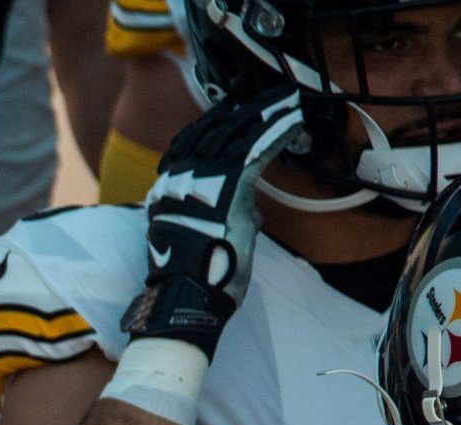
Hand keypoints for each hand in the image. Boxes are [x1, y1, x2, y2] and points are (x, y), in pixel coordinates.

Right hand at [126, 92, 305, 359]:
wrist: (187, 294)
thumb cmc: (194, 275)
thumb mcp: (196, 236)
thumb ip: (218, 213)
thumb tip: (246, 205)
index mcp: (167, 189)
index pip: (189, 144)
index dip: (214, 124)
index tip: (232, 109)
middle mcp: (179, 178)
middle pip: (213, 131)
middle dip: (244, 110)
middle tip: (268, 95)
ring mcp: (201, 180)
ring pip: (235, 134)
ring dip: (264, 115)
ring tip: (285, 100)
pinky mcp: (228, 187)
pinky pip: (256, 151)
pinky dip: (277, 134)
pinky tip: (294, 121)